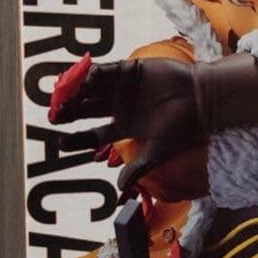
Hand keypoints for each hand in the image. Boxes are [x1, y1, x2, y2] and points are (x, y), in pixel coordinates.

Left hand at [51, 52, 257, 192]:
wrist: (201, 98)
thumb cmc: (183, 126)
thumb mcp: (160, 150)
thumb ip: (139, 167)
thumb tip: (120, 188)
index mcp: (125, 127)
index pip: (93, 135)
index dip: (76, 139)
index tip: (61, 143)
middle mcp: (120, 108)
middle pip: (86, 109)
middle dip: (69, 112)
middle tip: (56, 116)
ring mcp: (123, 88)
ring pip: (90, 89)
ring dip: (75, 92)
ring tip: (63, 97)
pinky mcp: (129, 70)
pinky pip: (104, 70)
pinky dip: (91, 74)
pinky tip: (83, 81)